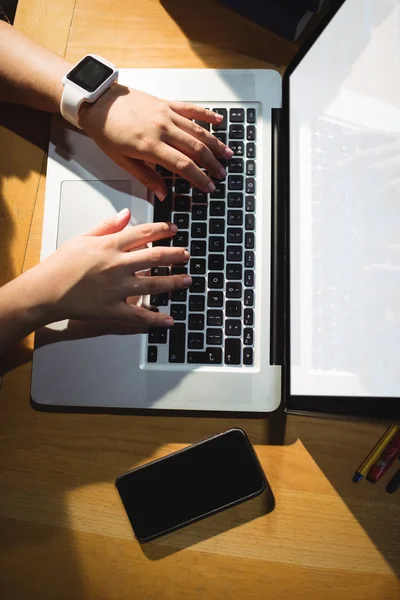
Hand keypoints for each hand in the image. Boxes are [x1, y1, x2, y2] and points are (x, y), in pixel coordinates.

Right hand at [21, 208, 191, 330]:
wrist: (45, 291)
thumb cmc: (61, 265)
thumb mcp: (82, 237)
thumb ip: (107, 226)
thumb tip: (126, 214)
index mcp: (110, 246)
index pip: (143, 233)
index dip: (163, 230)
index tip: (174, 229)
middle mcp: (117, 266)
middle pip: (155, 258)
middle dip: (175, 255)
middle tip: (187, 255)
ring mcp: (117, 289)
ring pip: (153, 285)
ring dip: (174, 282)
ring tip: (187, 280)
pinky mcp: (113, 309)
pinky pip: (138, 316)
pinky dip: (155, 319)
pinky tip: (169, 320)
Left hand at [79, 85, 232, 200]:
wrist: (98, 102)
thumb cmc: (106, 131)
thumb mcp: (122, 161)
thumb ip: (146, 177)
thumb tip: (162, 194)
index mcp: (150, 146)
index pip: (182, 165)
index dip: (199, 178)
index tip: (209, 187)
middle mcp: (162, 129)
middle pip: (195, 149)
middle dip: (211, 164)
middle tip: (221, 175)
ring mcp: (165, 114)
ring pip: (197, 130)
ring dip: (215, 143)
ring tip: (227, 154)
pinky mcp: (165, 103)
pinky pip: (190, 109)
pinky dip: (206, 114)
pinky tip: (219, 120)